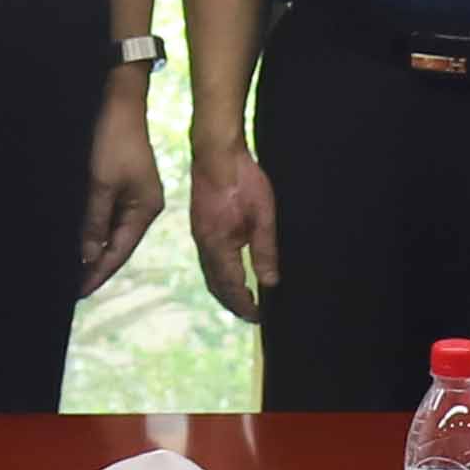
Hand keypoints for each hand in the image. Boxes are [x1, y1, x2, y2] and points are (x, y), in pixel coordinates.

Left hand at [77, 95, 165, 297]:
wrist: (117, 102)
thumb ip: (94, 222)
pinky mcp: (120, 186)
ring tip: (70, 269)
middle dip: (94, 264)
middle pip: (116, 245)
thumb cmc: (112, 140)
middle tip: (69, 287)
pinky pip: (105, 216)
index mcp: (145, 210)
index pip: (119, 251)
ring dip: (91, 248)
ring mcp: (132, 197)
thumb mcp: (100, 184)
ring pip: (109, 231)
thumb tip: (88, 258)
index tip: (78, 292)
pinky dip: (92, 229)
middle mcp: (142, 207)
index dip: (98, 272)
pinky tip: (77, 239)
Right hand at [184, 143, 279, 322]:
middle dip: (233, 303)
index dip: (245, 305)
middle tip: (251, 313)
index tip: (259, 317)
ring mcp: (199, 234)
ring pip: (209, 273)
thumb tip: (270, 282)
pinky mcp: (200, 224)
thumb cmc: (243, 180)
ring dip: (225, 289)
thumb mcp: (263, 216)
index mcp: (218, 246)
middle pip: (216, 285)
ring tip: (243, 297)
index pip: (231, 287)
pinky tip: (231, 269)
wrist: (217, 152)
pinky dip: (219, 272)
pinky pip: (207, 258)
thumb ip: (265, 251)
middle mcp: (204, 244)